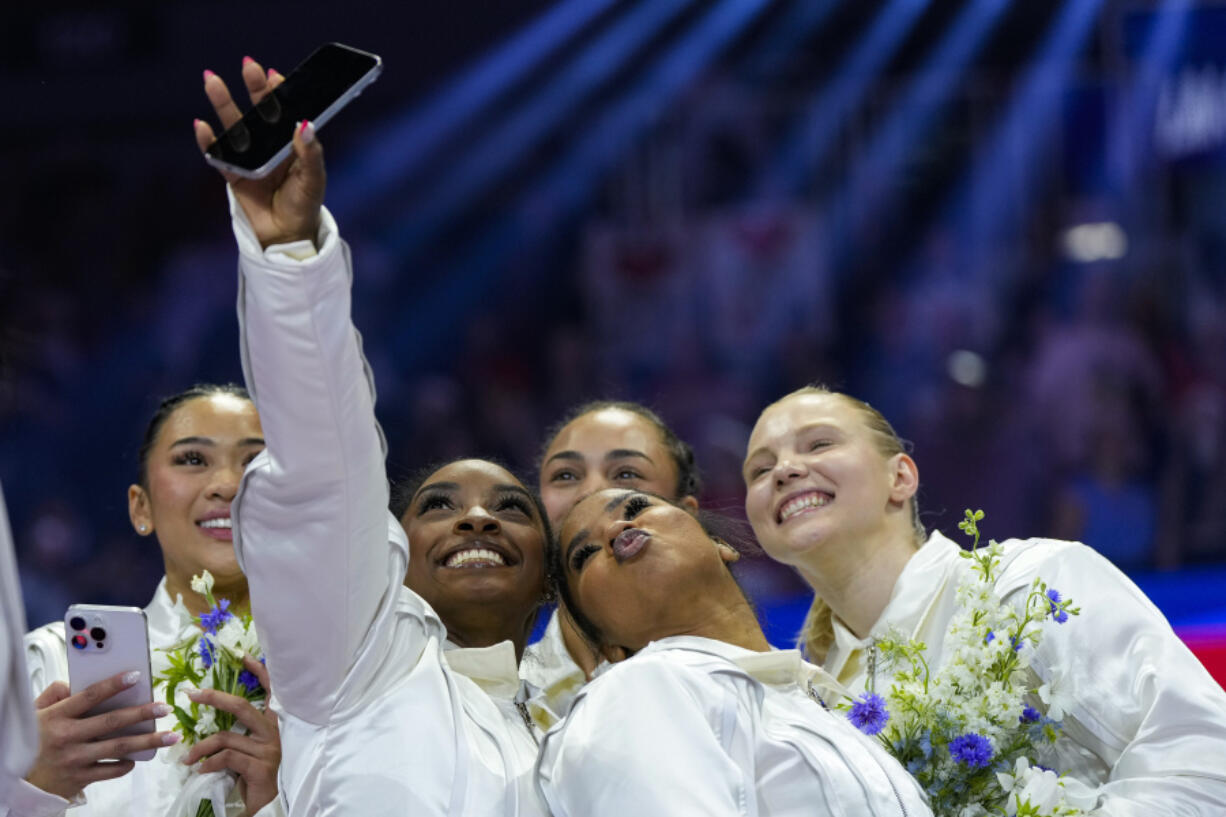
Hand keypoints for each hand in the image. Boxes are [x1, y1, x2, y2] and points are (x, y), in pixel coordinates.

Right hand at [24, 671, 179, 800]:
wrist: (18, 782)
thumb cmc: (31, 741)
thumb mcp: (34, 714)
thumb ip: (54, 694)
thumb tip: (74, 682)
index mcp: (56, 717)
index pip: (89, 696)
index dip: (113, 685)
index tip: (136, 675)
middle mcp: (67, 737)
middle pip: (112, 722)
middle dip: (142, 713)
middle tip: (165, 707)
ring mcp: (75, 760)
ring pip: (119, 748)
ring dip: (148, 741)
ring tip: (171, 735)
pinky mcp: (80, 779)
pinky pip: (111, 770)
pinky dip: (126, 763)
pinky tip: (137, 757)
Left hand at [184, 655, 279, 816]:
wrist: (267, 808)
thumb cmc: (253, 777)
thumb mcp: (247, 751)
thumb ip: (237, 734)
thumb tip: (208, 722)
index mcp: (272, 724)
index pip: (270, 691)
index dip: (259, 671)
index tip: (242, 656)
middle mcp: (274, 732)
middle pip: (241, 707)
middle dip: (214, 698)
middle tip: (191, 694)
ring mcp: (269, 749)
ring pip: (226, 736)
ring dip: (200, 747)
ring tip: (187, 758)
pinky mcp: (260, 767)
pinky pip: (226, 757)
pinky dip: (208, 763)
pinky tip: (201, 770)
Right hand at [194, 56, 325, 247]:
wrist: (286, 235)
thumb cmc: (304, 205)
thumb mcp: (314, 179)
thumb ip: (311, 153)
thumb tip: (305, 123)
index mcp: (291, 143)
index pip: (285, 111)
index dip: (279, 92)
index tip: (274, 75)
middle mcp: (269, 145)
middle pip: (259, 111)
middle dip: (253, 88)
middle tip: (247, 64)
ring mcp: (249, 157)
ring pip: (234, 126)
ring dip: (222, 103)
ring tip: (211, 80)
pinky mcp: (233, 173)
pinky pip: (217, 154)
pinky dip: (208, 141)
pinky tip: (201, 126)